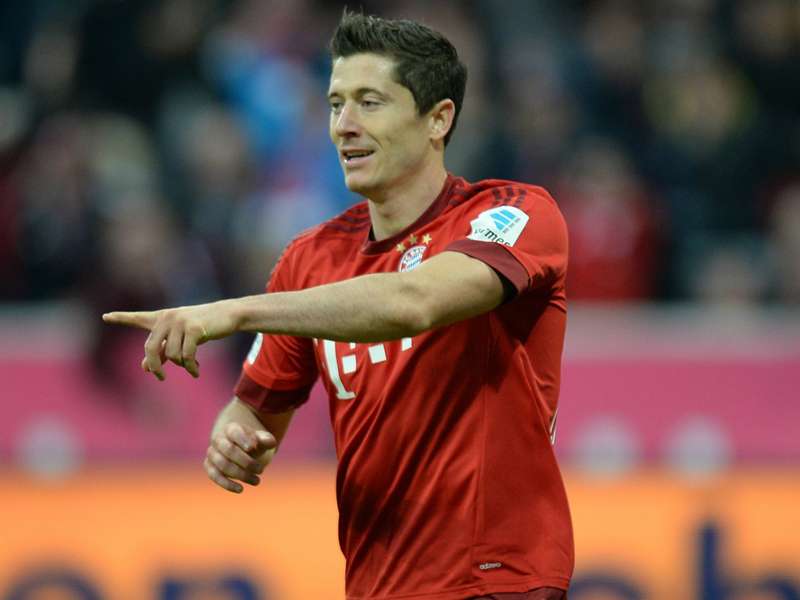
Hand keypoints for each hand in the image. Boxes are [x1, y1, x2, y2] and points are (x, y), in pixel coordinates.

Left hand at [102, 300, 238, 379]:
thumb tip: (144, 368)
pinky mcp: (195, 329)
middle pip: (150, 349)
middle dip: (155, 367)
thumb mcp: (181, 337)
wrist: (228, 315)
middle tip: (160, 377)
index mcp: (162, 318)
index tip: (105, 316)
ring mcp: (181, 322)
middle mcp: (168, 318)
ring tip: (192, 366)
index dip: (121, 318)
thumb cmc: (204, 325)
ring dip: (182, 365)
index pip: (138, 318)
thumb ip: (162, 350)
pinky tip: (196, 371)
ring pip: (171, 355)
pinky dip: (191, 367)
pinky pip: (187, 356)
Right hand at [204, 422, 276, 492]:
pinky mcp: (209, 466)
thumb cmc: (253, 443)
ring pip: (222, 464)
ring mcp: (212, 452)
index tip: (252, 448)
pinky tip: (240, 489)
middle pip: (228, 449)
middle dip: (246, 462)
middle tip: (261, 470)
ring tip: (257, 481)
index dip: (242, 439)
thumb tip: (270, 442)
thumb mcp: (262, 439)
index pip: (234, 432)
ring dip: (240, 474)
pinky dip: (226, 483)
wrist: (240, 447)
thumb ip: (266, 439)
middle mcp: (218, 439)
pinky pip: (214, 475)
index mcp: (231, 429)